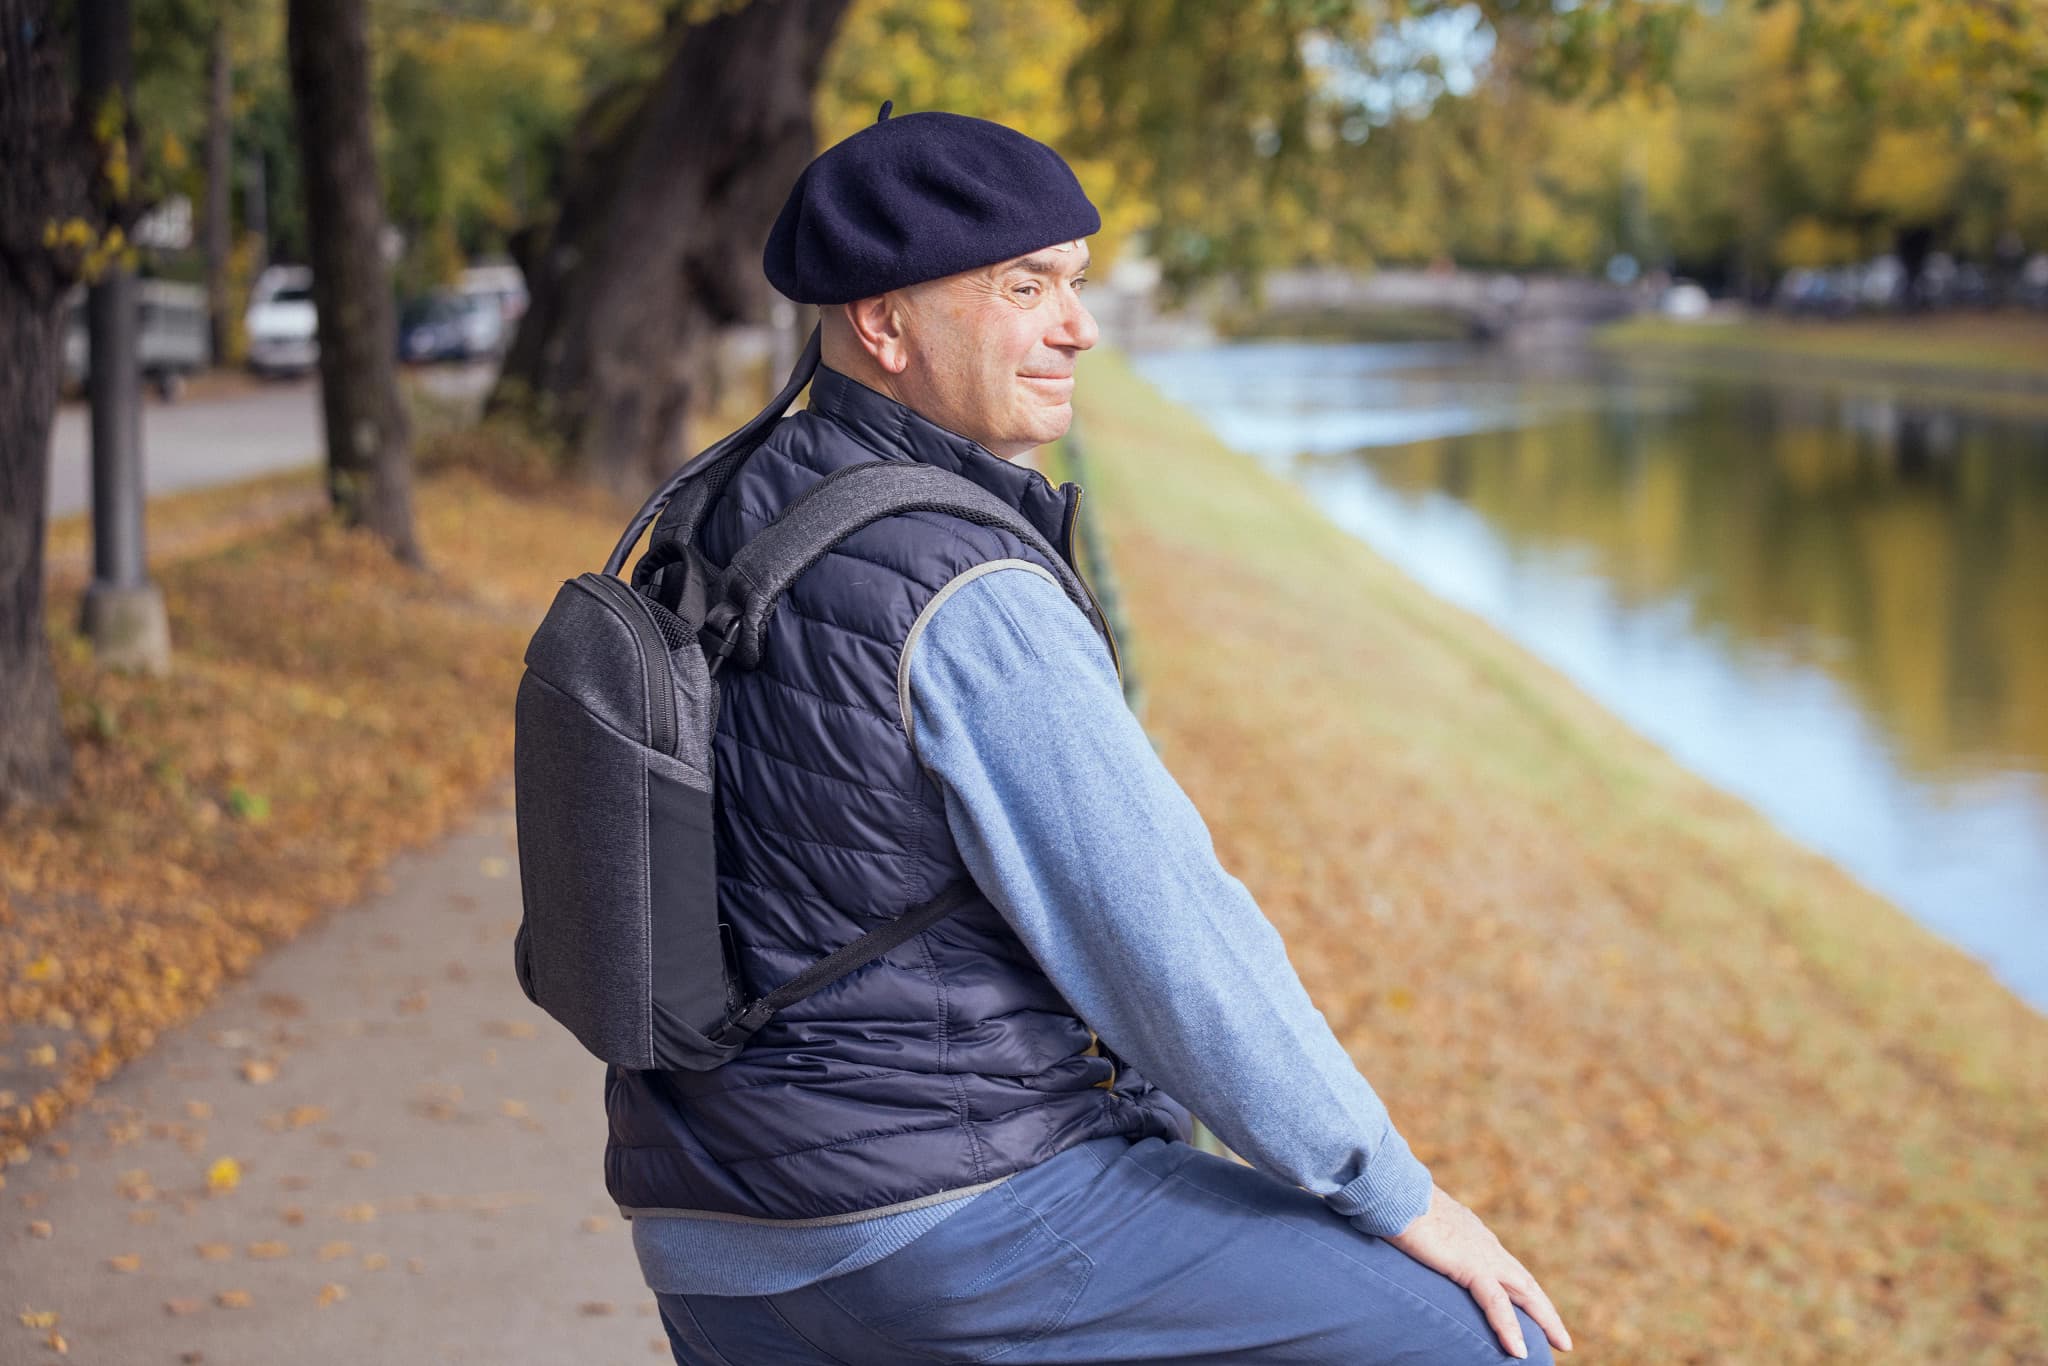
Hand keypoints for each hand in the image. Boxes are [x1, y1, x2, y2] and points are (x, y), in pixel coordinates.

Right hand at [1384, 1182, 1572, 1358]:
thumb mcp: (1416, 1225)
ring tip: (1561, 1344)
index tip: (1531, 1308)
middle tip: (1561, 1338)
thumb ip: (1425, 1237)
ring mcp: (1481, 1253)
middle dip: (1544, 1311)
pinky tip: (1518, 1352)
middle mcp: (1484, 1243)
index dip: (1520, 1289)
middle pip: (1525, 1282)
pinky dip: (1508, 1327)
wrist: (1391, 1189)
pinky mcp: (1470, 1264)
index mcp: (1472, 1233)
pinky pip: (1496, 1302)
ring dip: (1545, 1320)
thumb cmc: (1394, 1203)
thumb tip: (1414, 1242)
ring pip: (1524, 1292)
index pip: (1505, 1266)